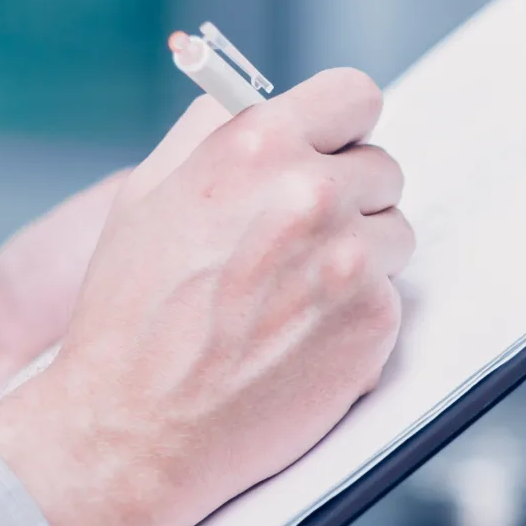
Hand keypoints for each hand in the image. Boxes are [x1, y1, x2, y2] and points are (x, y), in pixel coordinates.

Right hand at [0, 69, 412, 525]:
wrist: (135, 428)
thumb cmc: (130, 316)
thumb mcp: (149, 195)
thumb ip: (212, 136)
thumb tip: (258, 102)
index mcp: (258, 146)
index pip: (353, 98)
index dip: (343, 129)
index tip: (334, 151)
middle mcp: (313, 193)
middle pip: (381, 170)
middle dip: (349, 201)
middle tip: (300, 245)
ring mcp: (350, 259)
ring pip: (395, 236)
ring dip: (359, 260)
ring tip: (292, 298)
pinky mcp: (374, 320)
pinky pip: (389, 298)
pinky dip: (355, 318)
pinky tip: (299, 340)